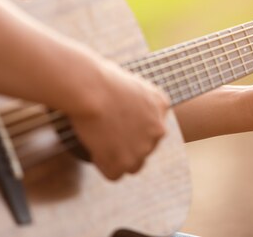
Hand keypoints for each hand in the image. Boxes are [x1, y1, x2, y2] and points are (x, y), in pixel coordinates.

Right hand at [68, 60, 169, 179]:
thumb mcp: (126, 81)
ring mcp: (143, 148)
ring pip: (132, 164)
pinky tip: (93, 153)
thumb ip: (131, 96)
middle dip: (128, 144)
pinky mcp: (125, 162)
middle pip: (145, 146)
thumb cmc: (98, 78)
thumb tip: (119, 107)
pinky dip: (103, 166)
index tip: (116, 121)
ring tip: (98, 145)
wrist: (91, 90)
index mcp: (161, 104)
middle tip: (105, 134)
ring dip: (117, 158)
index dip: (133, 125)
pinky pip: (114, 174)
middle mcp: (158, 129)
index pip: (152, 124)